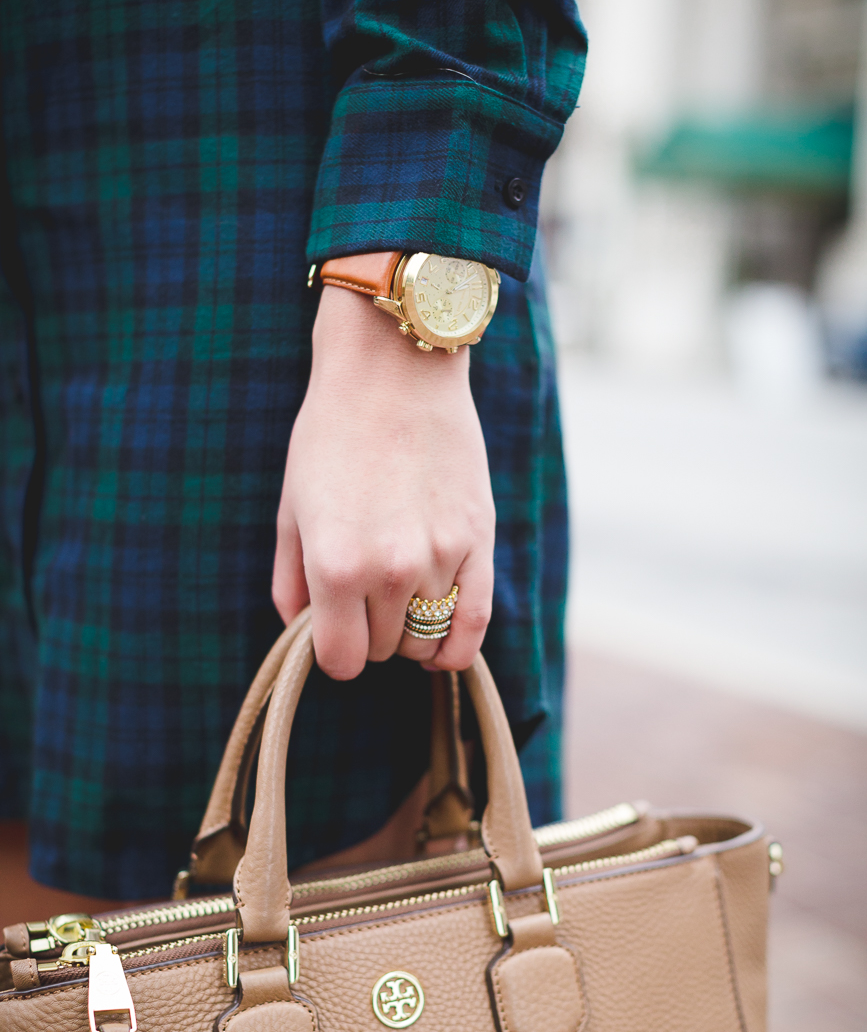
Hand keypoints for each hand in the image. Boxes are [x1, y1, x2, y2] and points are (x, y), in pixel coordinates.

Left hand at [272, 282, 495, 678]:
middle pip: (383, 651)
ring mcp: (441, 559)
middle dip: (368, 634)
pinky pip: (475, 625)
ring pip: (426, 640)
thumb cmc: (331, 434)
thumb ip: (291, 581)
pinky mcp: (479, 542)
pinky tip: (441, 640)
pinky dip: (455, 645)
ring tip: (398, 599)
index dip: (334, 652)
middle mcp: (391, 571)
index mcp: (336, 566)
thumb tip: (302, 630)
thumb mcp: (292, 507)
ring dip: (409, 632)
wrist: (394, 371)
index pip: (341, 661)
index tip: (333, 628)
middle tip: (362, 595)